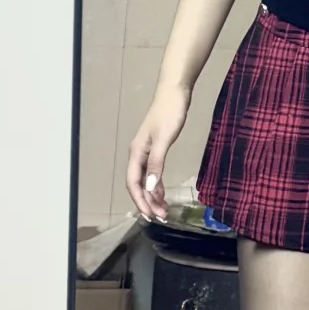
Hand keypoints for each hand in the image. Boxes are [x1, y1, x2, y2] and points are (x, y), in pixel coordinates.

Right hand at [126, 84, 191, 222]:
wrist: (175, 92)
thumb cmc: (169, 112)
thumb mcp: (163, 140)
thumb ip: (156, 164)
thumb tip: (149, 187)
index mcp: (136, 152)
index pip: (133, 183)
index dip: (140, 201)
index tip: (150, 216)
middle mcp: (138, 154)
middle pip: (138, 185)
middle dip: (148, 202)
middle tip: (162, 217)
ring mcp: (146, 152)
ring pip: (145, 180)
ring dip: (153, 196)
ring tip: (164, 210)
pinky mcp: (155, 149)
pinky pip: (152, 173)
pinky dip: (156, 185)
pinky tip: (163, 193)